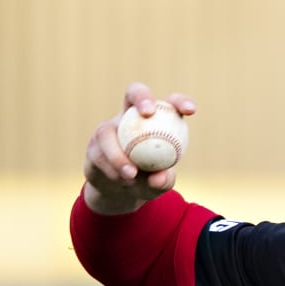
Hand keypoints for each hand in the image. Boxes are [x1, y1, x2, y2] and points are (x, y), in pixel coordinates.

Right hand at [82, 82, 196, 213]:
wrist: (119, 193)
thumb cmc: (147, 183)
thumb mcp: (159, 185)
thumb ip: (163, 180)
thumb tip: (159, 177)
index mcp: (155, 121)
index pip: (170, 104)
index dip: (180, 101)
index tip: (190, 110)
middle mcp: (130, 117)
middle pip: (134, 92)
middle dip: (142, 97)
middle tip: (148, 112)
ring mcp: (109, 128)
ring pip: (108, 132)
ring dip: (119, 153)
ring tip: (131, 174)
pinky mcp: (94, 145)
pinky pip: (100, 154)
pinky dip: (111, 167)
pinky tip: (121, 179)